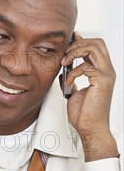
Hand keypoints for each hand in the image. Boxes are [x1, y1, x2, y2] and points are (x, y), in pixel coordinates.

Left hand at [61, 33, 118, 160]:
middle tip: (65, 53)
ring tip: (65, 62)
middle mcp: (107, 71)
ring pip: (94, 48)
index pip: (96, 48)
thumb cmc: (84, 116)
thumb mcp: (73, 93)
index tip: (69, 42)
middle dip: (79, 43)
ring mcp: (106, 75)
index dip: (82, 42)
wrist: (89, 129)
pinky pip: (85, 66)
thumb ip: (71, 81)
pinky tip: (68, 82)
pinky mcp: (102, 80)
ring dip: (75, 52)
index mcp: (102, 73)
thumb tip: (63, 73)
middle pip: (98, 42)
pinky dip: (73, 72)